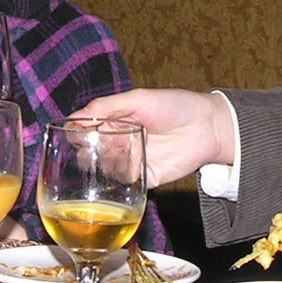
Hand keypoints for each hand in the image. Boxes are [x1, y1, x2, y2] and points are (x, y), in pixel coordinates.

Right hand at [82, 88, 233, 184]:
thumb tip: (76, 117)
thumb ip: (107, 107)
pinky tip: (129, 163)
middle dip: (87, 151)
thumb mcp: (138, 99)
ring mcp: (130, 161)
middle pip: (89, 153)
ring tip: (118, 149)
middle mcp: (117, 142)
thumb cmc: (173, 105)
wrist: (206, 125)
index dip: (76, 133)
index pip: (83, 130)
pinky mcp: (143, 177)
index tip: (75, 133)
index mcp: (113, 121)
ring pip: (103, 169)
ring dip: (104, 162)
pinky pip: (124, 182)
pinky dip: (121, 175)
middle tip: (95, 145)